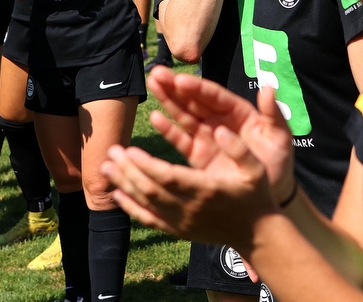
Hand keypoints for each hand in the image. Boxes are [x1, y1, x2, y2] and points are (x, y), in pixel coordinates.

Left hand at [101, 123, 275, 245]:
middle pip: (150, 189)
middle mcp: (189, 208)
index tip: (129, 150)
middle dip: (127, 170)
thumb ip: (239, 148)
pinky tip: (116, 194)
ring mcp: (181, 222)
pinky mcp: (177, 230)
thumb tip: (221, 130)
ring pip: (145, 203)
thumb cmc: (255, 196)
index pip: (168, 177)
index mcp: (206, 189)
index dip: (145, 164)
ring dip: (123, 184)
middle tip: (112, 150)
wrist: (256, 233)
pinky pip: (149, 220)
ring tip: (106, 166)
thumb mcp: (256, 168)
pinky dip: (130, 207)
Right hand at [146, 67, 295, 202]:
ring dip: (168, 99)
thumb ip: (273, 113)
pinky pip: (181, 139)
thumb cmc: (278, 162)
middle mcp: (219, 120)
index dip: (197, 87)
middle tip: (157, 72)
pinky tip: (155, 117)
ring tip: (152, 84)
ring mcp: (206, 136)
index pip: (214, 95)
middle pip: (194, 100)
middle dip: (175, 86)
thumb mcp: (280, 137)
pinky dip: (168, 129)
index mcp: (238, 112)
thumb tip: (268, 87)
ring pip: (184, 114)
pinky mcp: (197, 154)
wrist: (270, 194)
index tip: (180, 80)